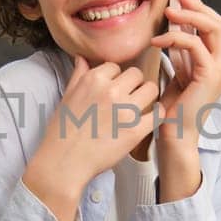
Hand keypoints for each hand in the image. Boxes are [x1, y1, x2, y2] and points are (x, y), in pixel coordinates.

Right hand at [23, 56, 159, 220]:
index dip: (116, 77)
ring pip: (151, 89)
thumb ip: (78, 75)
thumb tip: (82, 57)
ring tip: (140, 107)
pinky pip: (158, 113)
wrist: (64, 162)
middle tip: (129, 97)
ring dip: (147, 96)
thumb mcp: (67, 97)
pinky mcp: (136, 130)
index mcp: (93, 80)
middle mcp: (111, 91)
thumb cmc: (62, 132)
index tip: (115, 87)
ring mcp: (125, 110)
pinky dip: (157, 114)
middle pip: (136, 74)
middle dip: (134, 84)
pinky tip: (150, 118)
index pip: (116, 66)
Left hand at [150, 0, 220, 143]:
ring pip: (215, 29)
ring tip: (168, 13)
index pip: (217, 29)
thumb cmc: (172, 110)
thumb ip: (181, 54)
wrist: (175, 136)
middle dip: (199, 7)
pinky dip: (176, 38)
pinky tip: (157, 41)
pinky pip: (196, 46)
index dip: (202, 10)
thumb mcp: (178, 74)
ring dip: (190, 17)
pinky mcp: (209, 76)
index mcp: (218, 65)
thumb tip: (174, 30)